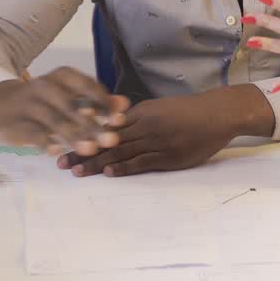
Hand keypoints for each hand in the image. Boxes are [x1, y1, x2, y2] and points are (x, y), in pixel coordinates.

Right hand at [0, 67, 129, 155]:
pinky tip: (56, 151)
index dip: (105, 103)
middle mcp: (46, 86)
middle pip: (73, 106)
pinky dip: (44, 141)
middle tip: (112, 140)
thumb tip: (125, 105)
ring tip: (90, 150)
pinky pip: (32, 132)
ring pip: (54, 119)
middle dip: (94, 124)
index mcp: (63, 76)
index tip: (121, 120)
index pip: (87, 87)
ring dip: (73, 135)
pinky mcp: (17, 122)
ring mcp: (30, 103)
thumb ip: (97, 101)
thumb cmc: (47, 100)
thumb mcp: (71, 95)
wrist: (4, 103)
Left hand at [56, 86, 270, 176]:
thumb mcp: (159, 108)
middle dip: (83, 151)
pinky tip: (108, 173)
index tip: (64, 142)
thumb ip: (137, 117)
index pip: (105, 125)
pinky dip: (124, 168)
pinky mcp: (170, 156)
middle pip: (108, 140)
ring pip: (121, 152)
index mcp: (141, 112)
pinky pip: (142, 162)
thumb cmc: (189, 111)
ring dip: (97, 163)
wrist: (217, 113)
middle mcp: (145, 125)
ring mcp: (157, 141)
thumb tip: (113, 125)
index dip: (84, 134)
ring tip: (77, 172)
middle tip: (62, 163)